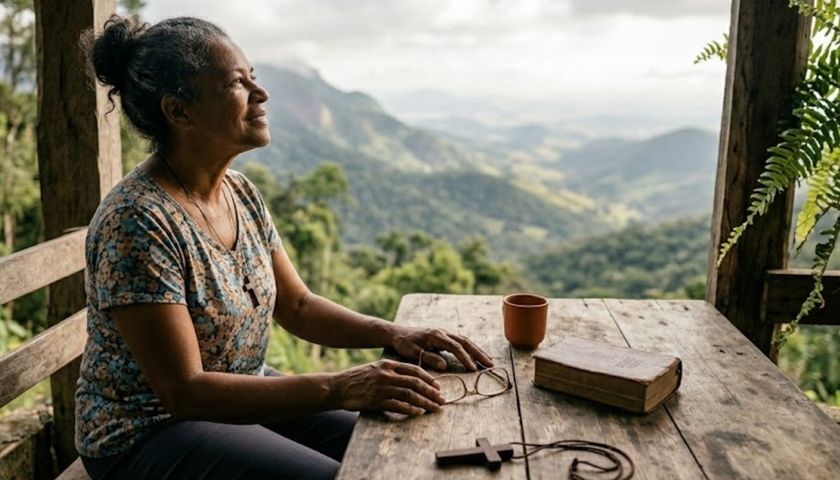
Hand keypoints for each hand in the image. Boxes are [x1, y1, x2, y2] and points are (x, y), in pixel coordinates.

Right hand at [330, 359, 445, 415]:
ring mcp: (382, 388)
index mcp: (388, 364)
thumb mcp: (376, 368)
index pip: (414, 370)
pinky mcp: (376, 401)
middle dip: (431, 392)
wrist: (338, 387)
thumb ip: (393, 371)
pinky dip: (410, 409)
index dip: (428, 378)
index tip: (438, 386)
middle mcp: (387, 375)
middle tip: (442, 400)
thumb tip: (412, 378)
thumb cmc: (358, 378)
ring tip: (435, 408)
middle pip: (415, 383)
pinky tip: (419, 413)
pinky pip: (398, 406)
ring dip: (425, 402)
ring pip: (410, 395)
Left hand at [390, 325, 493, 371]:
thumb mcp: (413, 352)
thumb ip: (429, 358)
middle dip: (478, 353)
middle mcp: (443, 332)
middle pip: (465, 342)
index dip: (466, 358)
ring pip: (465, 341)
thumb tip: (445, 365)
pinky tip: (477, 356)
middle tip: (490, 364)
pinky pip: (461, 342)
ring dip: (477, 350)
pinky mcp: (444, 336)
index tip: (474, 369)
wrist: (398, 333)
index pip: (455, 347)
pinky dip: (471, 348)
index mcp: (436, 336)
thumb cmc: (404, 344)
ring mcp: (445, 333)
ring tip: (489, 361)